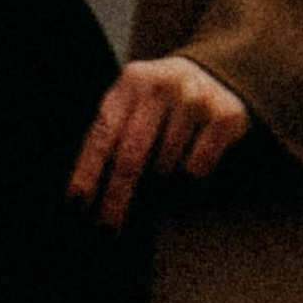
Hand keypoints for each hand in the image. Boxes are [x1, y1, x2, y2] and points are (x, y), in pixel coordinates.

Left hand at [69, 56, 249, 233]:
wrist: (215, 75)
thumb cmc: (161, 103)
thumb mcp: (134, 104)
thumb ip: (113, 136)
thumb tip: (87, 194)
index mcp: (131, 81)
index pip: (103, 133)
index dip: (88, 171)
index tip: (78, 203)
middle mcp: (162, 84)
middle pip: (131, 154)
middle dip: (117, 196)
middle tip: (108, 227)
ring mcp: (195, 97)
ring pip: (165, 165)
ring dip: (159, 180)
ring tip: (163, 171)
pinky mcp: (224, 114)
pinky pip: (197, 166)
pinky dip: (191, 175)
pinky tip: (191, 162)